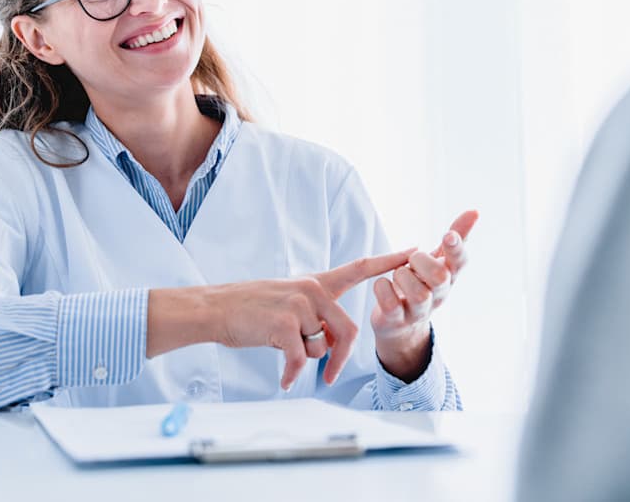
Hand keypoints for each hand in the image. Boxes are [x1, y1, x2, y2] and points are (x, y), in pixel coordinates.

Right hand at [212, 250, 412, 389]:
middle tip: (331, 376)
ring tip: (284, 354)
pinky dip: (292, 373)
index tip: (412, 251)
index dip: (388, 261)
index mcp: (316, 283)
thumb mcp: (289, 303)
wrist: (217, 309)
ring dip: (306, 359)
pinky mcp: (285, 324)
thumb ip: (315, 316)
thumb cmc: (251, 309)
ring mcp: (299, 305)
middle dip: (341, 358)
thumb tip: (330, 342)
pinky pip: (301, 359)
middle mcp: (312, 290)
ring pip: (322, 346)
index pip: (359, 268)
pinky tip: (283, 379)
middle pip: (349, 329)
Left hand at [371, 210, 478, 380]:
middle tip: (412, 261)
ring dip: (402, 276)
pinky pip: (390, 304)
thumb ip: (456, 236)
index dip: (456, 249)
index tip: (447, 235)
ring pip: (418, 293)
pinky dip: (383, 289)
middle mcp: (438, 295)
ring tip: (398, 275)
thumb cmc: (422, 283)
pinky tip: (383, 285)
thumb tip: (475, 211)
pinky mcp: (396, 320)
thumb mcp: (438, 260)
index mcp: (449, 276)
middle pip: (441, 277)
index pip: (460, 262)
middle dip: (422, 262)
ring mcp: (418, 311)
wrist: (400, 323)